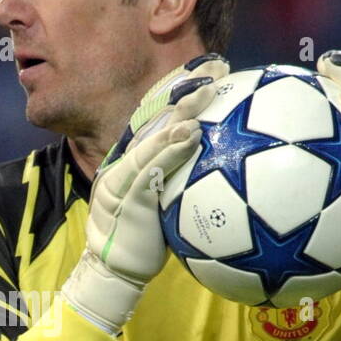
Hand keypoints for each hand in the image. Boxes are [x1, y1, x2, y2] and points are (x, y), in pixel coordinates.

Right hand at [62, 53, 230, 332]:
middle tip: (217, 68)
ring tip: (205, 94)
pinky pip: (149, 168)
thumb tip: (226, 169)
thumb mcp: (165, 207)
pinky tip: (191, 136)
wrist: (114, 273)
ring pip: (151, 137)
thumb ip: (181, 183)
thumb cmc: (145, 243)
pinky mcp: (124, 197)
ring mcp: (121, 177)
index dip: (181, 90)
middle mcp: (124, 162)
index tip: (210, 70)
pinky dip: (170, 150)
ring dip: (179, 113)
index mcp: (134, 161)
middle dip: (184, 88)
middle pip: (154, 116)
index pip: (157, 117)